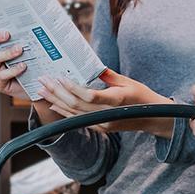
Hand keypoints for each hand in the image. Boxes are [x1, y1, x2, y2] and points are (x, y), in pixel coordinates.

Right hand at [0, 29, 58, 122]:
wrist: (38, 85)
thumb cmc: (34, 64)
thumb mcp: (31, 48)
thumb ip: (29, 36)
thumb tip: (40, 20)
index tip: (6, 31)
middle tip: (7, 34)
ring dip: (6, 52)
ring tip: (20, 49)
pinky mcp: (0, 84)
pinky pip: (2, 76)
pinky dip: (13, 70)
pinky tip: (23, 66)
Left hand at [36, 69, 176, 136]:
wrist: (152, 118)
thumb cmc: (142, 96)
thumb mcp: (128, 82)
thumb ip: (108, 75)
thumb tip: (91, 66)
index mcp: (117, 101)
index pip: (90, 96)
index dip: (73, 88)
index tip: (60, 77)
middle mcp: (107, 116)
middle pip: (76, 105)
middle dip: (57, 92)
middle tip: (43, 80)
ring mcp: (102, 124)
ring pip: (73, 113)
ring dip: (56, 101)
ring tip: (42, 91)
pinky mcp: (99, 128)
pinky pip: (77, 120)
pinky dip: (64, 112)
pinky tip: (53, 105)